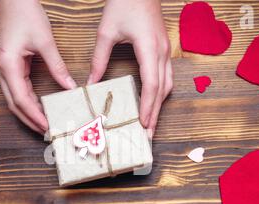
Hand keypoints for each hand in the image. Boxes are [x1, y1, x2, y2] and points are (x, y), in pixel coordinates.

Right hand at [0, 0, 76, 133]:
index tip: (47, 126)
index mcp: (8, 65)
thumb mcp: (45, 41)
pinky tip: (38, 107)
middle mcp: (1, 70)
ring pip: (13, 99)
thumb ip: (57, 66)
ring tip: (43, 123)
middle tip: (46, 131)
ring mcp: (2, 68)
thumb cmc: (25, 13)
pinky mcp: (7, 65)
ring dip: (28, 112)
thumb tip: (69, 86)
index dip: (34, 115)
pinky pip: (16, 89)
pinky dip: (27, 100)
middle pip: (13, 104)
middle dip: (29, 120)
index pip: (21, 99)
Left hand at [88, 0, 172, 134]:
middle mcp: (162, 52)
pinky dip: (160, 93)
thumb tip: (91, 83)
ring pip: (168, 84)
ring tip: (151, 123)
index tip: (144, 123)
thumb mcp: (106, 32)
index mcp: (149, 48)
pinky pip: (166, 76)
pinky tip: (153, 102)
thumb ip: (99, 59)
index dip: (149, 106)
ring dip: (160, 105)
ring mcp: (166, 50)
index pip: (152, 84)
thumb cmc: (124, 3)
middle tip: (148, 135)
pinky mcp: (163, 49)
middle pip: (163, 89)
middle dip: (156, 113)